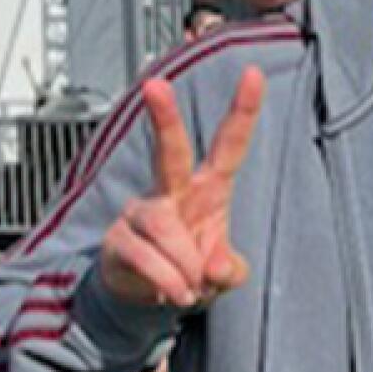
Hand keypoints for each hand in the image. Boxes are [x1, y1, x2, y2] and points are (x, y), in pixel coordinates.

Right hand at [99, 68, 265, 306]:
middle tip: (155, 85)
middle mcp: (173, 192)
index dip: (243, 111)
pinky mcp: (118, 238)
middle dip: (164, 118)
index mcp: (208, 189)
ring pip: (163, 226)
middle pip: (170, 150)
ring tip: (191, 288)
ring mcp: (142, 212)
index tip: (254, 74)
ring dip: (184, 265)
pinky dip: (166, 282)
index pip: (229, 145)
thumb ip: (229, 269)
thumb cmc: (192, 269)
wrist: (148, 297)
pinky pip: (145, 257)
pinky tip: (172, 292)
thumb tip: (216, 266)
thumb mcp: (224, 274)